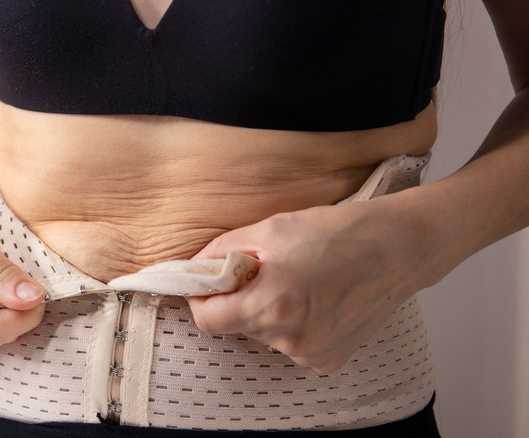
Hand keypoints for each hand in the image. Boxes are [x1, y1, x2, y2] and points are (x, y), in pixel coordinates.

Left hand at [186, 198, 435, 372]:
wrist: (399, 248)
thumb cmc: (338, 232)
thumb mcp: (271, 228)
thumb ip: (224, 251)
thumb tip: (195, 268)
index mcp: (270, 305)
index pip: (207, 319)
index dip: (202, 298)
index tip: (210, 282)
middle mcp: (289, 338)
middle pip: (236, 327)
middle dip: (240, 300)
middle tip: (265, 272)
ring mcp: (311, 353)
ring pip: (264, 336)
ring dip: (268, 313)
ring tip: (299, 282)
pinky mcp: (329, 360)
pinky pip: (291, 345)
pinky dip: (294, 325)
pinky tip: (318, 300)